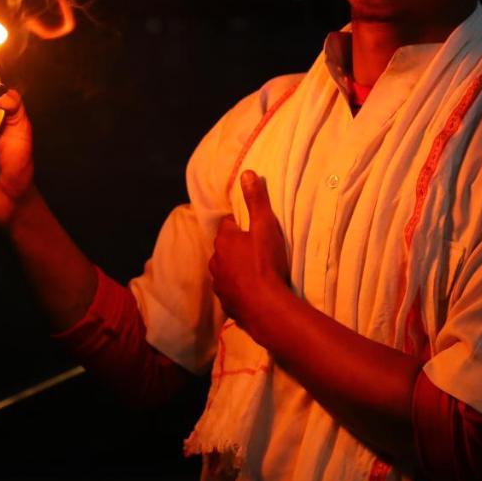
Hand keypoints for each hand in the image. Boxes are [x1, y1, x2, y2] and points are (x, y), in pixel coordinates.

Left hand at [209, 171, 290, 330]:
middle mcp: (215, 261)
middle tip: (257, 249)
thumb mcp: (265, 227)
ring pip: (226, 269)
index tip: (253, 228)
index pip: (227, 225)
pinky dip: (239, 288)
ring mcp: (219, 283)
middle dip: (237, 247)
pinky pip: (231, 290)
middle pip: (225, 248)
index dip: (240, 224)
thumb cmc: (266, 263)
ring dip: (236, 268)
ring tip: (255, 271)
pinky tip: (252, 291)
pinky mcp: (226, 303)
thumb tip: (246, 173)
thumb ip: (256, 200)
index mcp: (224, 240)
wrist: (266, 307)